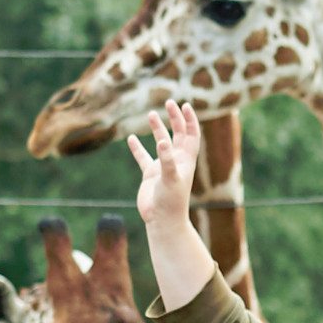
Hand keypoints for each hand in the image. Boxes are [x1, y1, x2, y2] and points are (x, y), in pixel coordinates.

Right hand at [127, 100, 200, 234]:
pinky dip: (137, 147)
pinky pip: (143, 157)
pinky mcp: (150, 175)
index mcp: (186, 160)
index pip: (192, 135)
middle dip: (175, 118)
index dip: (190, 120)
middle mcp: (176, 161)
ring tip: (151, 113)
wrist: (161, 221)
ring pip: (161, 142)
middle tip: (169, 102)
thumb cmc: (171, 202)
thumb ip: (167, 160)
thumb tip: (162, 142)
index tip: (185, 105)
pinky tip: (131, 138)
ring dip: (158, 128)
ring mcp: (163, 167)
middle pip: (178, 134)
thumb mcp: (170, 179)